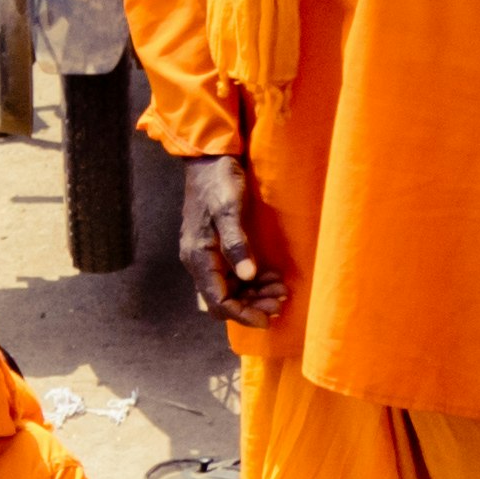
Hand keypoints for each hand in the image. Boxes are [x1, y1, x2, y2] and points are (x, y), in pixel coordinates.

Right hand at [180, 149, 288, 326]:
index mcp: (199, 257)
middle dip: (252, 306)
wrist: (210, 159)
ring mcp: (207, 256)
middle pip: (224, 300)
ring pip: (230, 290)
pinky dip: (252, 282)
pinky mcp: (216, 248)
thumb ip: (237, 244)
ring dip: (254, 295)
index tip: (267, 318)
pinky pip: (233, 276)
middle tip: (280, 301)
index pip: (218, 301)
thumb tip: (248, 277)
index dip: (242, 314)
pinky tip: (271, 277)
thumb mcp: (230, 209)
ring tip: (280, 290)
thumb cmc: (220, 182)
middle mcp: (199, 262)